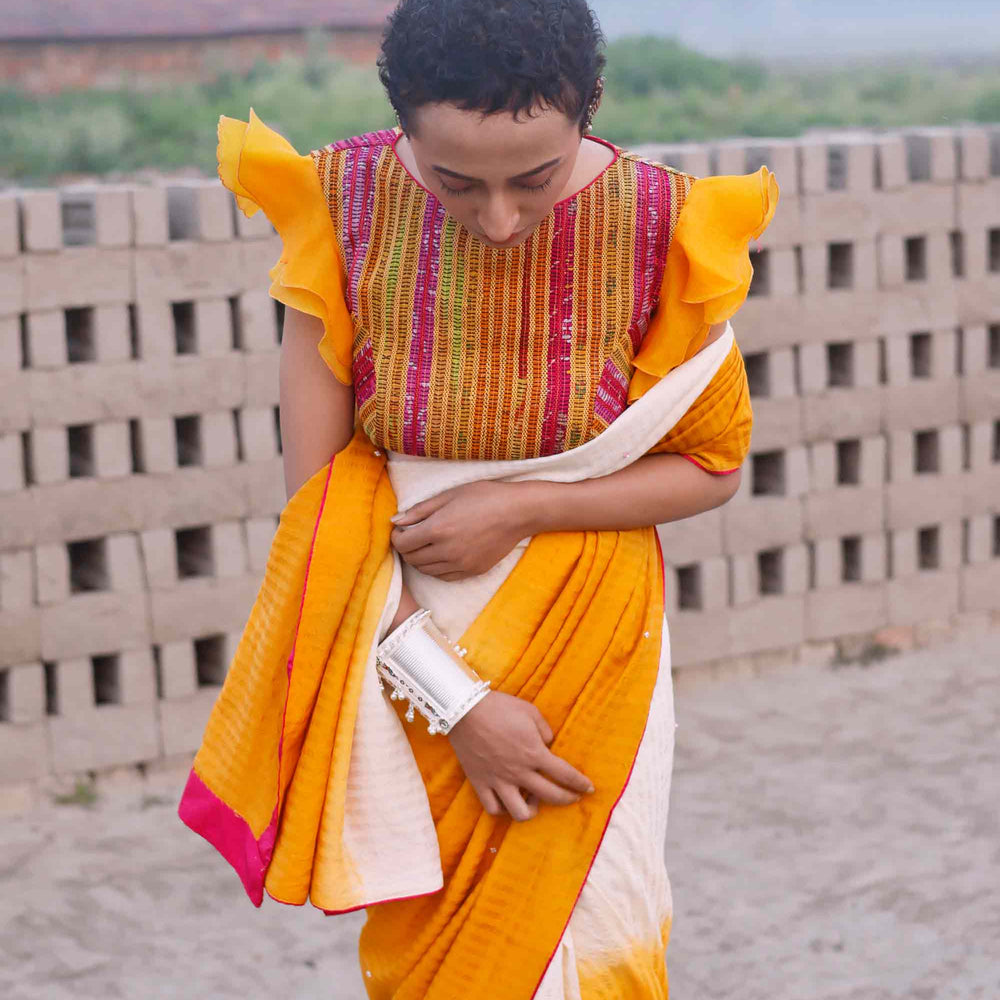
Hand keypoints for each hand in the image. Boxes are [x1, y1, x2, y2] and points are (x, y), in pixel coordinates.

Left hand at [390, 481, 532, 580]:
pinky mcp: (472, 571)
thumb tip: (395, 521)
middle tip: (411, 537)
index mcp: (438, 529)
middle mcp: (447, 551)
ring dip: (419, 559)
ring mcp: (460, 564)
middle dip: (406, 548)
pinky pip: (444, 576)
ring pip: (426, 570)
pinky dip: (436, 568)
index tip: (400, 530)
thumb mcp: (449, 496)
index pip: (403, 543)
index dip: (396, 537)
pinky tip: (441, 555)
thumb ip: (420, 510)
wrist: (518, 512)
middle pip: (412, 559)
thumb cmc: (484, 497)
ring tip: (425, 545)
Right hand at [447, 691, 594, 821]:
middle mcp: (519, 772)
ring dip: (533, 810)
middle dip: (567, 798)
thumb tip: (548, 744)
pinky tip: (508, 800)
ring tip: (534, 799)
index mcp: (534, 753)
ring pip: (520, 813)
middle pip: (550, 796)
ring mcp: (499, 780)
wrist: (464, 710)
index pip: (565, 775)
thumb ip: (545, 730)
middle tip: (572, 797)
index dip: (580, 783)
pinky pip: (493, 808)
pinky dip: (503, 809)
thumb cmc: (500, 707)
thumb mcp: (530, 712)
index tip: (588, 788)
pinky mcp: (480, 783)